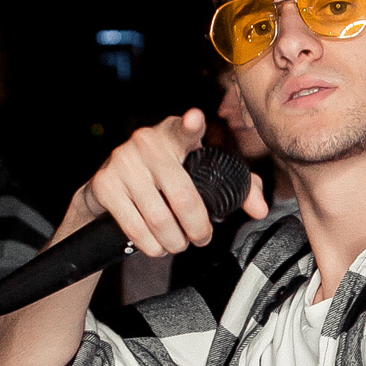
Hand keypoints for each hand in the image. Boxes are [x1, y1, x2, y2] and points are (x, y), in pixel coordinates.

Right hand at [77, 109, 268, 256]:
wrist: (109, 186)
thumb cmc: (165, 178)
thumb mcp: (200, 174)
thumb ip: (237, 187)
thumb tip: (261, 209)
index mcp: (174, 134)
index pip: (185, 129)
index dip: (191, 124)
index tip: (195, 119)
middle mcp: (146, 141)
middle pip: (183, 196)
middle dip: (197, 228)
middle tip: (200, 238)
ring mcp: (122, 161)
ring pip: (159, 217)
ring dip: (174, 242)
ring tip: (179, 244)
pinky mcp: (105, 184)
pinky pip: (135, 226)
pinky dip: (151, 245)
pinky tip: (157, 246)